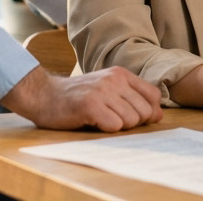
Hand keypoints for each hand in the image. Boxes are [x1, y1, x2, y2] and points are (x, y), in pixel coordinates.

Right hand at [0, 64, 162, 131]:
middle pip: (144, 112)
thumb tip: (158, 115)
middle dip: (131, 122)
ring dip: (117, 126)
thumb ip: (132, 98)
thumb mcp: (107, 89)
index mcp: (120, 73)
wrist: (43, 94)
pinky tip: (92, 122)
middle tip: (110, 118)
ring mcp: (102, 91)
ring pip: (130, 120)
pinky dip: (105, 129)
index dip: (148, 112)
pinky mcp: (90, 105)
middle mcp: (114, 79)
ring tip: (100, 118)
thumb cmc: (77, 96)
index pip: (153, 96)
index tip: (131, 116)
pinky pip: (114, 126)